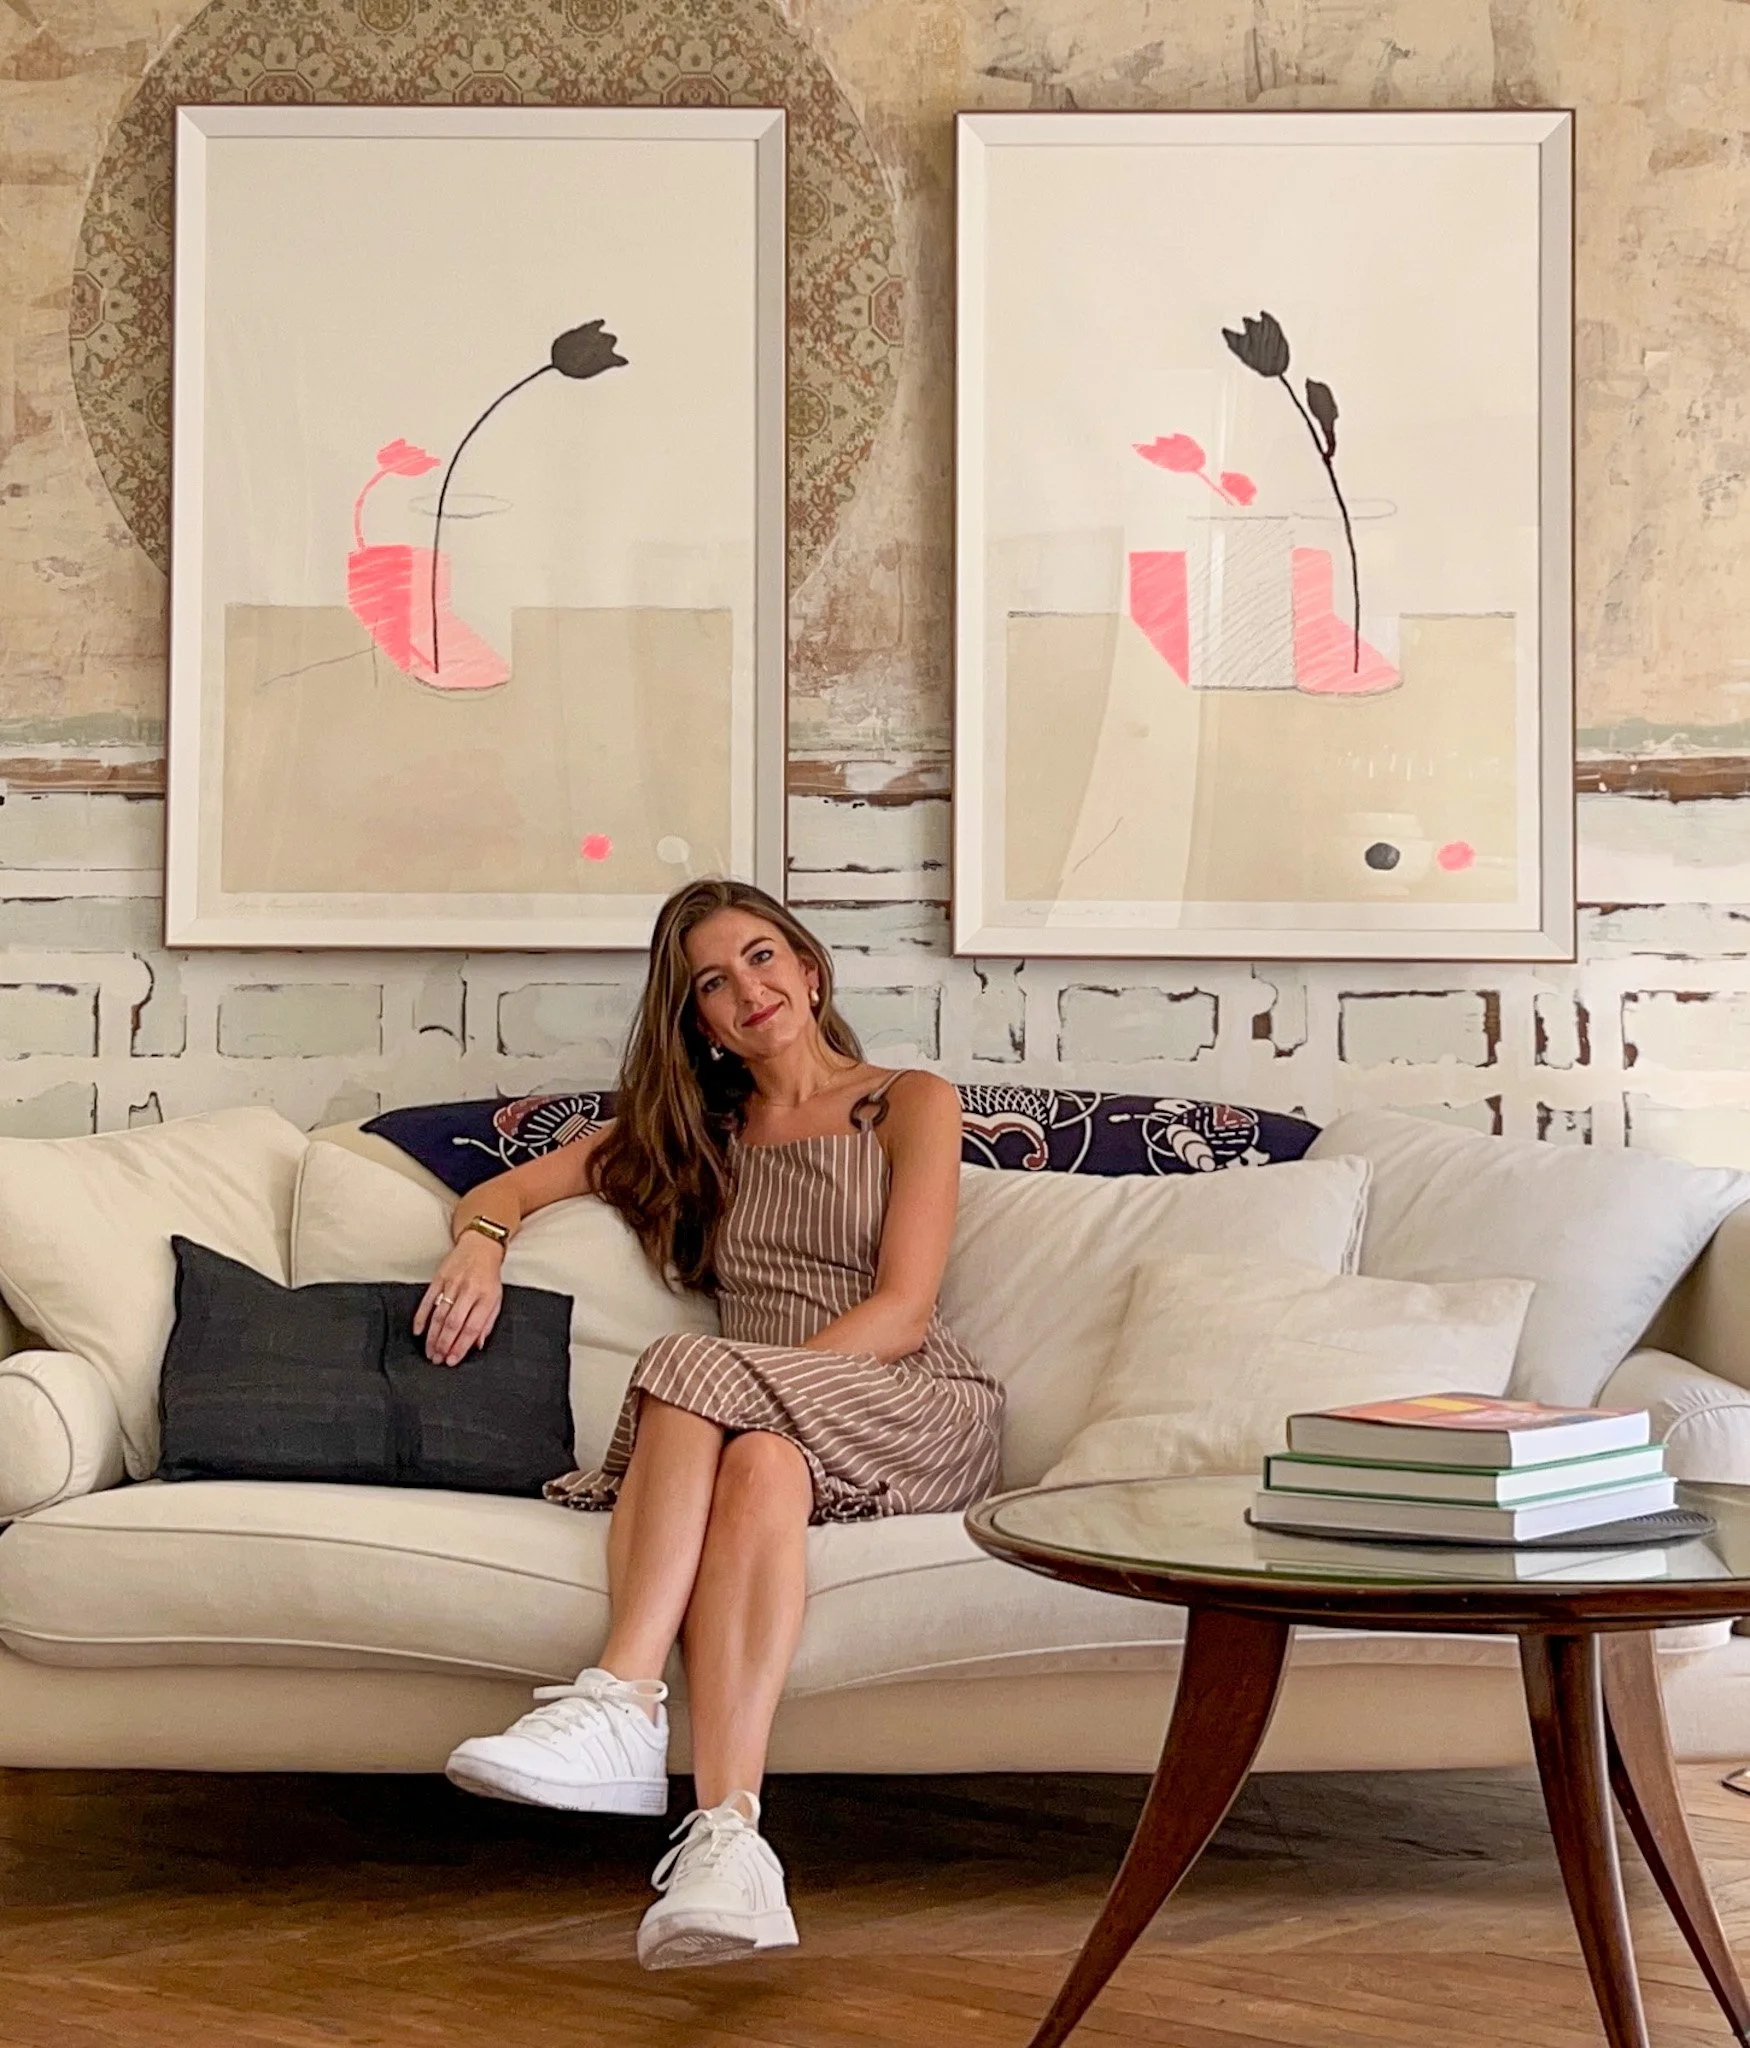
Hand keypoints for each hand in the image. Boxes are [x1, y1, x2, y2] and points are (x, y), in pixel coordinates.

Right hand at [413, 1232, 504, 1365]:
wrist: (480, 1246)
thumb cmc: (489, 1276)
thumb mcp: (496, 1299)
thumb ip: (487, 1322)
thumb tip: (476, 1345)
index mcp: (486, 1297)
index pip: (472, 1327)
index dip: (461, 1346)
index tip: (453, 1360)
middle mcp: (469, 1290)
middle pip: (453, 1323)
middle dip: (444, 1345)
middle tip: (437, 1360)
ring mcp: (452, 1283)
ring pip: (439, 1315)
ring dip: (432, 1336)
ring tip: (430, 1352)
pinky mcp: (439, 1278)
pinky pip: (427, 1301)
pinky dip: (421, 1317)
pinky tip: (418, 1332)